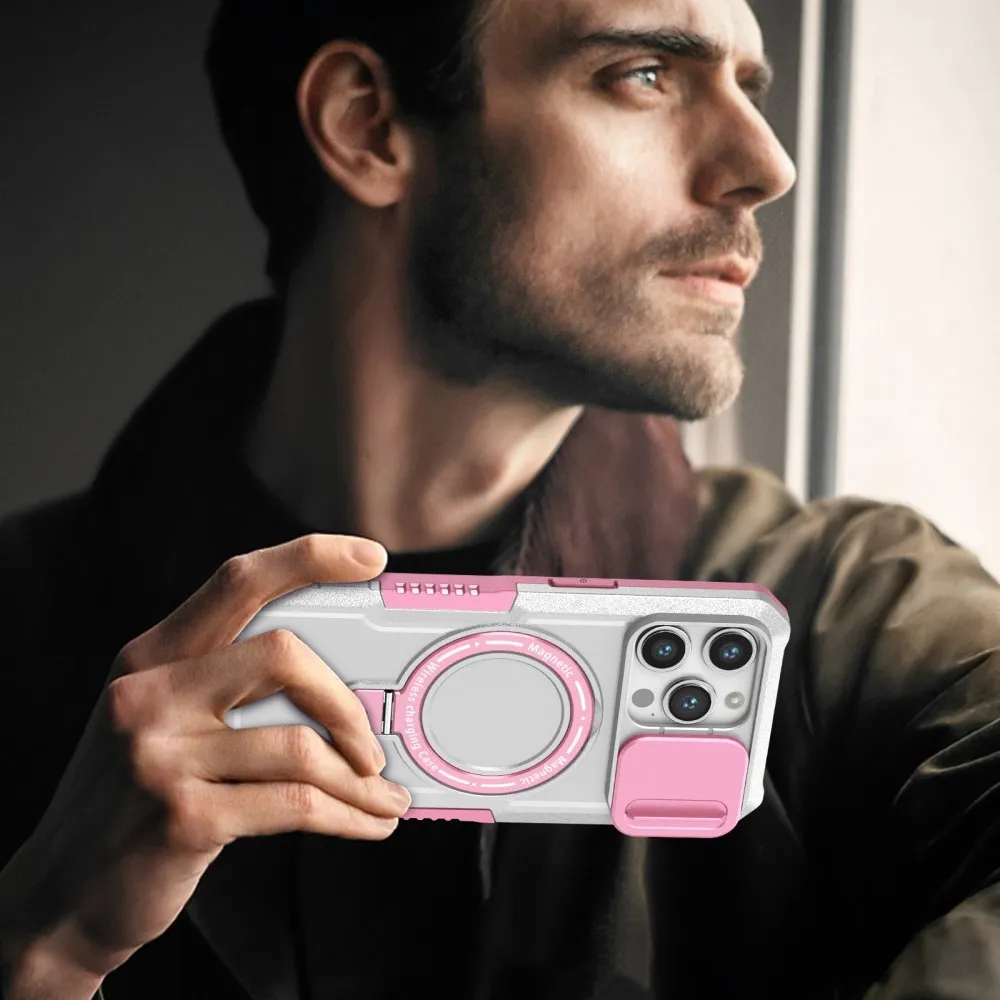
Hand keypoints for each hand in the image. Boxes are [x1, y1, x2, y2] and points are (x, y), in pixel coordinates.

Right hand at [0, 534, 409, 986]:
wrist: (58, 900)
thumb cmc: (131, 802)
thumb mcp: (158, 722)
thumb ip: (225, 686)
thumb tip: (339, 677)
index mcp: (152, 657)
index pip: (239, 581)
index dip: (310, 558)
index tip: (369, 556)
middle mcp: (150, 694)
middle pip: (283, 655)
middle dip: (346, 703)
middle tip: (372, 745)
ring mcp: (161, 756)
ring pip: (300, 745)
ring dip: (360, 781)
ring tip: (385, 799)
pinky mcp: (182, 818)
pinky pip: (296, 804)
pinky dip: (349, 815)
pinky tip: (369, 822)